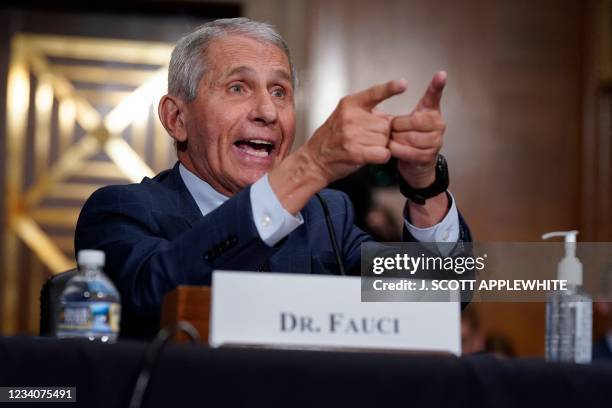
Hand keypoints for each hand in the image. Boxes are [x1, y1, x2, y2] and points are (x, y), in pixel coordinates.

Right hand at [303, 79, 406, 184]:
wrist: (315, 159)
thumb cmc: (331, 139)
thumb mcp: (344, 116)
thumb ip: (367, 113)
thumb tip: (391, 119)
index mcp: (350, 104)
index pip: (374, 93)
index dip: (390, 88)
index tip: (402, 84)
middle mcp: (351, 117)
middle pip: (386, 124)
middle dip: (381, 133)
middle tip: (365, 139)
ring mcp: (353, 134)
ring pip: (385, 139)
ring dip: (380, 146)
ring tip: (363, 147)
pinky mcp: (356, 152)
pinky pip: (383, 153)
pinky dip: (382, 157)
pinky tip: (371, 156)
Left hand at [390, 71, 446, 187]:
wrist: (416, 165)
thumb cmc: (409, 139)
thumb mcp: (406, 123)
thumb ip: (401, 114)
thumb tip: (384, 104)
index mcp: (431, 112)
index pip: (434, 97)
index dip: (437, 86)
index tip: (441, 74)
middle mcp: (438, 125)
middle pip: (414, 120)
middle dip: (398, 126)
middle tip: (394, 130)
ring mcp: (436, 141)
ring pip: (409, 137)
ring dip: (396, 139)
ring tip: (394, 140)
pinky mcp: (428, 156)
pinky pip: (407, 151)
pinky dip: (396, 150)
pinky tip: (393, 149)